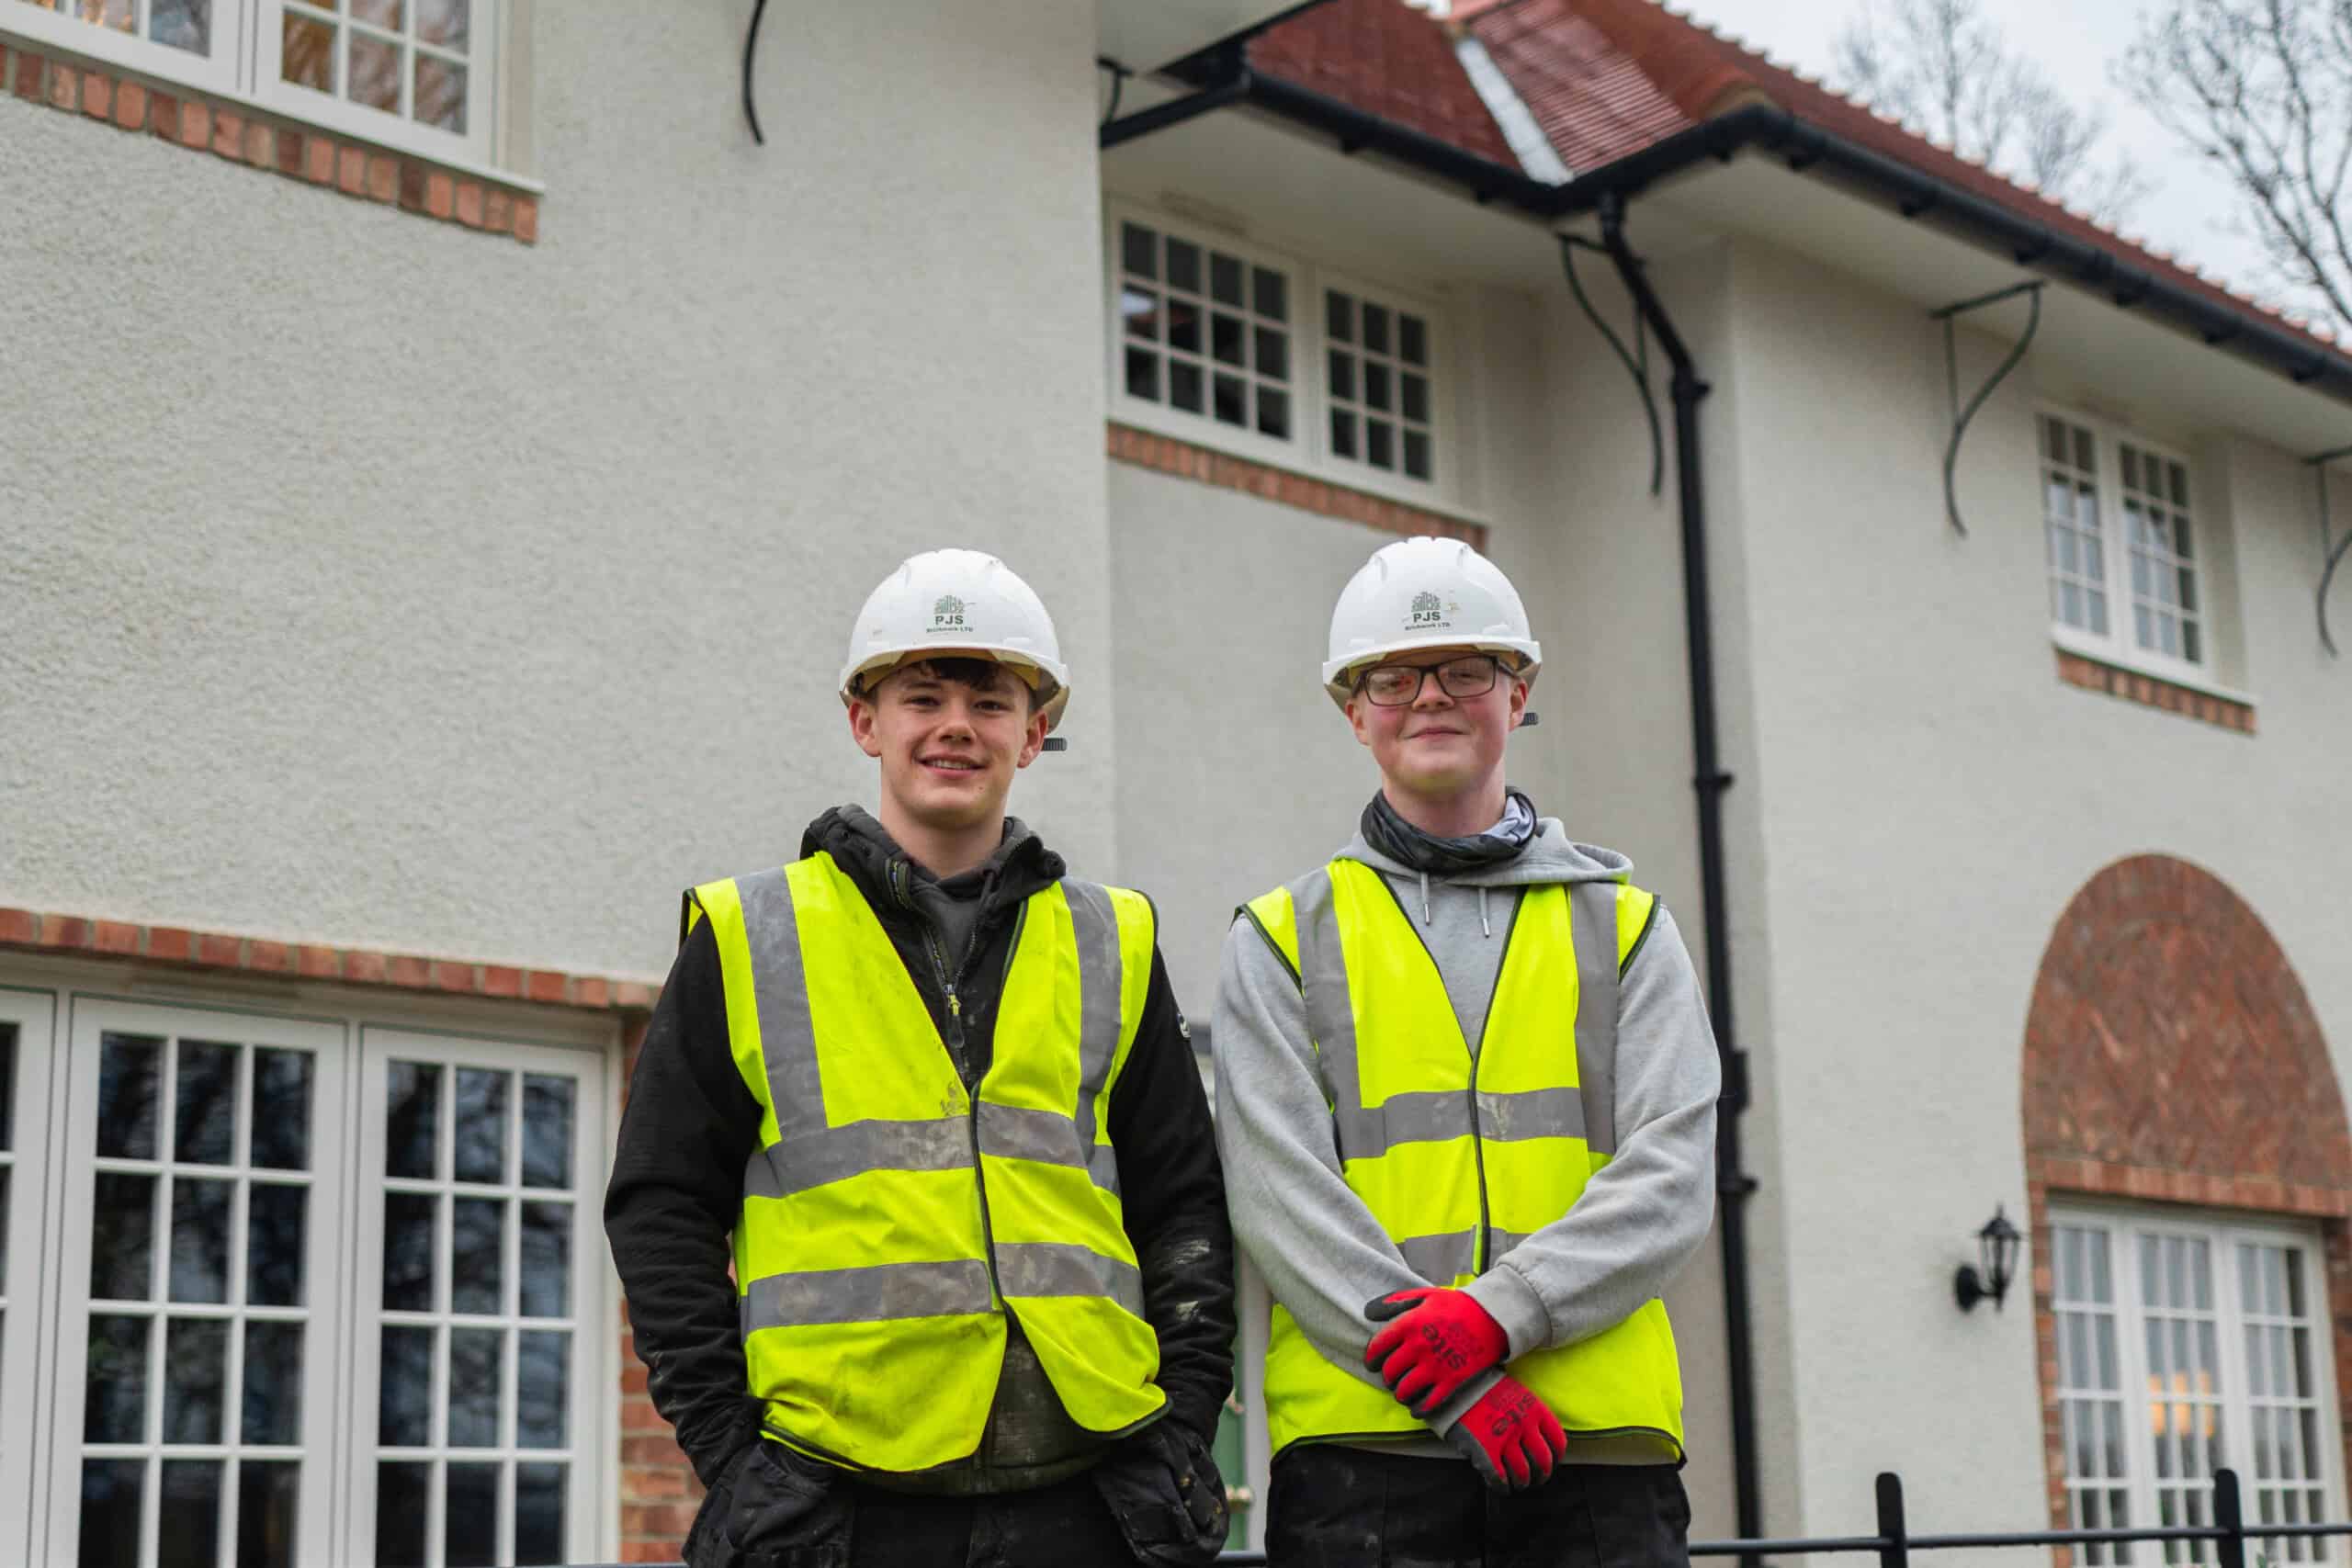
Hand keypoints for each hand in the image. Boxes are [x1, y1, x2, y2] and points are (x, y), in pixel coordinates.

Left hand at [1364, 1286, 1509, 1416]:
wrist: (1492, 1317)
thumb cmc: (1457, 1305)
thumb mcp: (1425, 1295)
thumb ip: (1396, 1302)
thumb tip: (1368, 1312)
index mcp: (1409, 1324)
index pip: (1378, 1347)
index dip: (1371, 1358)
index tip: (1372, 1363)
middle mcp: (1418, 1347)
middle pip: (1390, 1371)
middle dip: (1386, 1377)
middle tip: (1389, 1378)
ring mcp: (1435, 1366)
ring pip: (1405, 1389)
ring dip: (1400, 1393)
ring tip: (1401, 1392)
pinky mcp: (1451, 1381)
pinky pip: (1429, 1402)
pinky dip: (1419, 1408)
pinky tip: (1416, 1408)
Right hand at [1443, 1375, 1567, 1491]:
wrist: (1456, 1382)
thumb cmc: (1485, 1387)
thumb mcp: (1515, 1393)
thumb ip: (1528, 1415)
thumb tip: (1535, 1439)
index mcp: (1535, 1409)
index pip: (1557, 1441)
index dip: (1556, 1457)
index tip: (1551, 1462)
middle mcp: (1523, 1425)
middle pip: (1542, 1461)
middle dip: (1541, 1476)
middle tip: (1536, 1480)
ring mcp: (1504, 1438)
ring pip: (1522, 1473)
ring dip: (1522, 1483)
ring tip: (1518, 1485)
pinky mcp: (1484, 1450)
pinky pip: (1498, 1477)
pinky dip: (1501, 1487)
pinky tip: (1501, 1487)